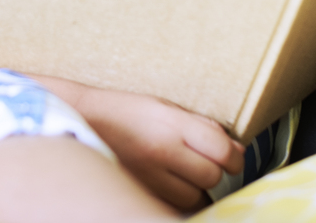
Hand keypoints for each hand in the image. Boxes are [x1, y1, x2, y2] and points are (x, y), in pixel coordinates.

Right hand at [69, 84, 243, 210]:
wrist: (79, 121)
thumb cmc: (126, 112)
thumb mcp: (165, 107)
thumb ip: (202, 127)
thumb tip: (236, 150)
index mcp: (172, 123)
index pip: (222, 150)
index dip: (233, 158)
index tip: (230, 158)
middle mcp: (162, 151)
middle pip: (211, 177)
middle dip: (213, 173)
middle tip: (203, 165)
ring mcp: (148, 176)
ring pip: (194, 198)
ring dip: (195, 190)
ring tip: (182, 176)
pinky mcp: (138, 191)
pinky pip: (170, 206)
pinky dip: (176, 201)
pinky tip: (169, 187)